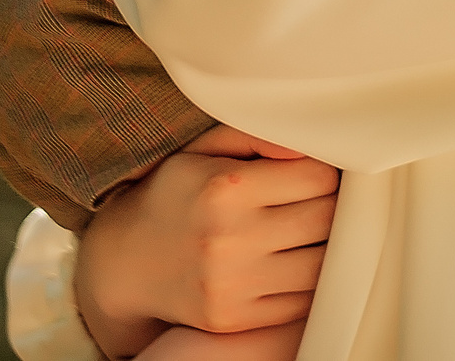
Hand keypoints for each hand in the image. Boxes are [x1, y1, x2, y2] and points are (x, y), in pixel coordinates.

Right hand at [76, 125, 337, 354]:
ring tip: (305, 230)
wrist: (126, 262)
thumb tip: (309, 144)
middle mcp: (230, 239)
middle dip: (328, 205)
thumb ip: (258, 135)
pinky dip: (307, 281)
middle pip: (326, 219)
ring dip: (324, 245)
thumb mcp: (205, 148)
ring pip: (322, 264)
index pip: (318, 176)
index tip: (310, 173)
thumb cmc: (176, 194)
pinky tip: (290, 261)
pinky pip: (302, 301)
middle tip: (312, 200)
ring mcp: (234, 285)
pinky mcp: (236, 318)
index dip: (322, 170)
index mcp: (227, 188)